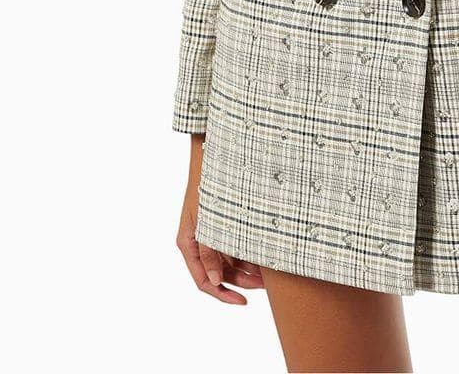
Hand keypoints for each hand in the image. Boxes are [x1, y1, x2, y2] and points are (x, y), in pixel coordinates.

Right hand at [176, 133, 264, 304]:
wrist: (213, 156)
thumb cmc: (208, 185)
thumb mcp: (207, 220)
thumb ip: (210, 251)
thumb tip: (215, 282)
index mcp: (188, 244)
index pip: (204, 281)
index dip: (223, 295)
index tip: (243, 302)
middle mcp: (199, 242)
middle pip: (220, 273)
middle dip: (242, 281)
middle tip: (266, 285)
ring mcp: (211, 233)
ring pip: (230, 260)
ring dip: (248, 267)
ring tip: (270, 270)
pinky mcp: (223, 223)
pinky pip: (236, 245)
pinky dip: (249, 250)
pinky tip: (266, 252)